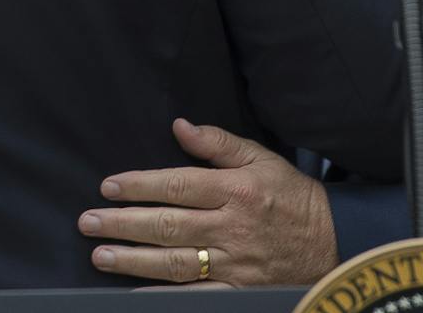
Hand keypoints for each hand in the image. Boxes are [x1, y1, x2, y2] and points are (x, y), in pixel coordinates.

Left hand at [78, 119, 336, 285]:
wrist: (334, 242)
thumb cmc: (292, 197)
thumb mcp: (262, 159)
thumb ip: (219, 143)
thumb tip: (180, 127)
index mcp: (235, 190)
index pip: (177, 186)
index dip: (139, 186)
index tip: (108, 186)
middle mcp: (230, 227)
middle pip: (167, 225)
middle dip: (123, 224)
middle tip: (88, 221)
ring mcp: (233, 263)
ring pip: (174, 262)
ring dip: (133, 259)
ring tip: (100, 254)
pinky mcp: (238, 290)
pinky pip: (195, 296)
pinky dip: (163, 295)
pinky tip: (135, 293)